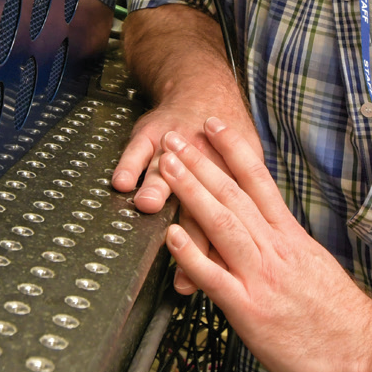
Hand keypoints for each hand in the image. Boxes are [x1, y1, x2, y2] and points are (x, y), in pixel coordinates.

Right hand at [112, 104, 261, 293]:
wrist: (206, 92)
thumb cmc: (228, 143)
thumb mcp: (249, 170)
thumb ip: (240, 212)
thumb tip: (240, 264)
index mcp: (231, 180)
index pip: (224, 220)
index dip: (212, 250)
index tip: (197, 278)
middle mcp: (205, 163)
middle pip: (196, 199)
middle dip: (186, 221)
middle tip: (175, 245)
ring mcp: (178, 147)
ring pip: (168, 169)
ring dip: (159, 185)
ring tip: (149, 204)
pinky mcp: (154, 132)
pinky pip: (139, 148)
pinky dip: (130, 163)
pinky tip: (122, 180)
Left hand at [159, 119, 371, 371]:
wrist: (367, 352)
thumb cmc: (340, 316)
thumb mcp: (312, 266)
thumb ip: (283, 245)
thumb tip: (262, 228)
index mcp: (289, 236)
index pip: (258, 181)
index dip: (233, 149)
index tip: (213, 125)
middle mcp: (275, 249)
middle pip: (233, 194)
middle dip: (201, 162)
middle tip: (175, 136)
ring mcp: (261, 277)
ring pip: (222, 224)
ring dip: (191, 191)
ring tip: (167, 167)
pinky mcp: (250, 310)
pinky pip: (215, 278)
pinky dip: (191, 255)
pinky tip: (171, 236)